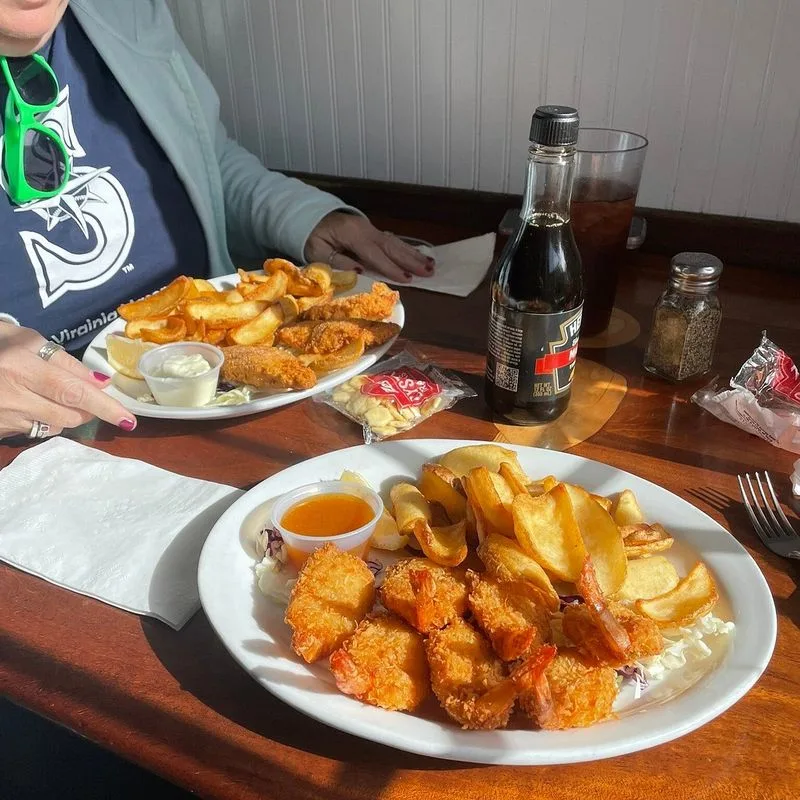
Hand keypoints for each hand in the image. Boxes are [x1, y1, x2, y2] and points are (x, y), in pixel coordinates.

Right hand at [0, 322, 136, 439]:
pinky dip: (47, 421)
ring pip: (56, 425)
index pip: (73, 390)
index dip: (104, 405)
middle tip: (94, 400)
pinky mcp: (0, 429)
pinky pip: (36, 430)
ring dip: (70, 416)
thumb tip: (97, 384)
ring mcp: (4, 415)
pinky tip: (35, 405)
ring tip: (60, 398)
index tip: (127, 419)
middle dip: (91, 410)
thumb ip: (61, 359)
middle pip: (69, 412)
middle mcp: (12, 393)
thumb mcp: (22, 338)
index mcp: (19, 363)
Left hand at [305, 212, 434, 282]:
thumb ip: (337, 261)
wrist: (309, 217)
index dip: (391, 268)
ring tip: (432, 265)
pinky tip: (420, 256)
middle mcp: (365, 230)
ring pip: (395, 243)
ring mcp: (370, 229)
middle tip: (430, 272)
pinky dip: (407, 249)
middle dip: (411, 260)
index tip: (407, 279)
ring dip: (414, 255)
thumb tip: (359, 271)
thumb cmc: (312, 238)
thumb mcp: (317, 252)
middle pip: (391, 247)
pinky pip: (392, 241)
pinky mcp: (372, 232)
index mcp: (352, 234)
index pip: (374, 254)